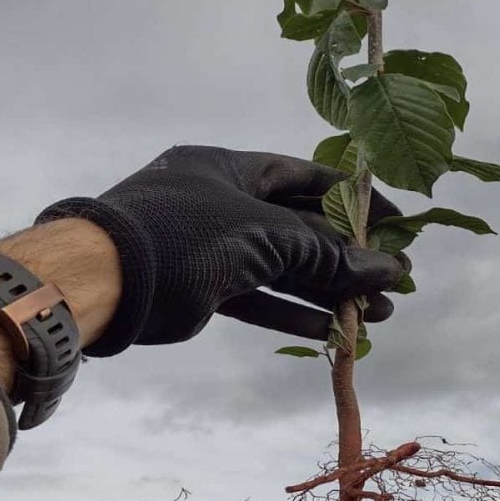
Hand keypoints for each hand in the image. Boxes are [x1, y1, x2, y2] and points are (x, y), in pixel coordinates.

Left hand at [33, 146, 408, 356]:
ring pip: (282, 269)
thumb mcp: (263, 237)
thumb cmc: (181, 236)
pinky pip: (258, 298)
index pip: (305, 177)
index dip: (353, 200)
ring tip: (373, 317)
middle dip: (347, 258)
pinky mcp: (203, 287)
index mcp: (231, 169)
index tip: (394, 222)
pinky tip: (328, 331)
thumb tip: (387, 270)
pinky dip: (291, 314)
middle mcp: (222, 202)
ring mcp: (212, 246)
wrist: (104, 283)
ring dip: (326, 292)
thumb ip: (326, 256)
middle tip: (392, 284)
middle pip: (299, 228)